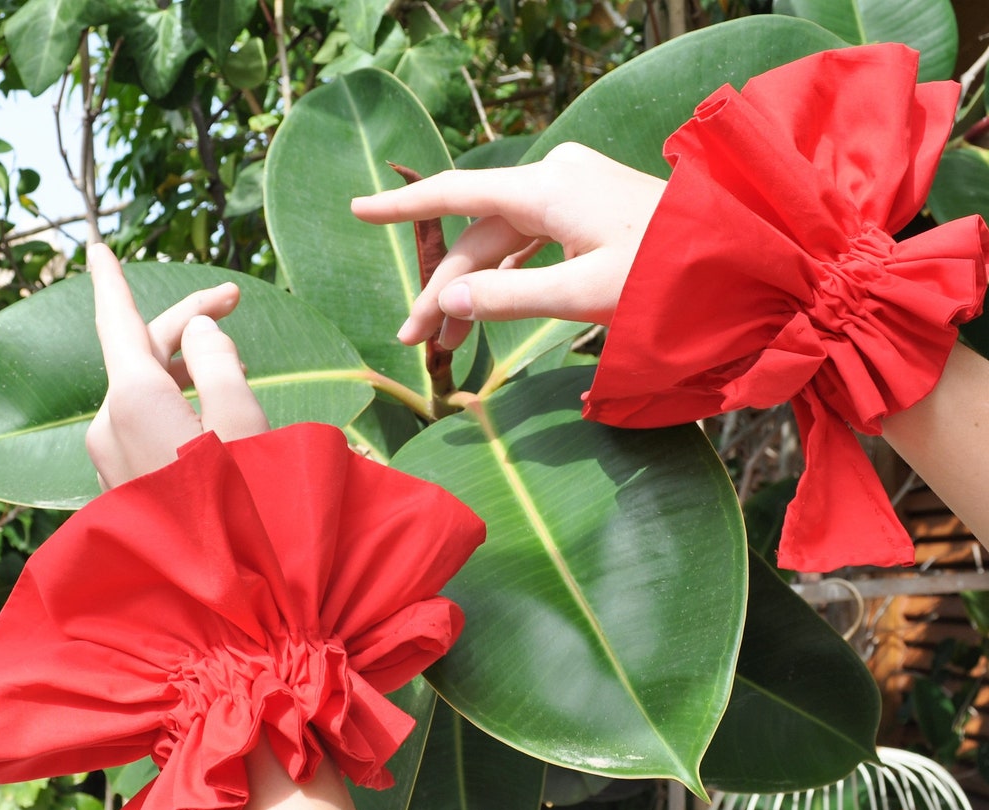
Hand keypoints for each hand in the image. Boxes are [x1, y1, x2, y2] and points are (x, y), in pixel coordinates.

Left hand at [86, 243, 269, 488]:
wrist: (220, 602)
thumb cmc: (243, 508)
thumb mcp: (245, 421)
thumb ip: (221, 363)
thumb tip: (199, 331)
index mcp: (134, 400)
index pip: (118, 322)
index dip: (112, 280)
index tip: (97, 246)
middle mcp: (109, 425)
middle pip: (141, 354)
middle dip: (186, 324)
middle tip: (235, 304)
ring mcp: (111, 460)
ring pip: (146, 391)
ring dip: (187, 366)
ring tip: (238, 365)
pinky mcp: (125, 486)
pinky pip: (146, 427)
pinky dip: (178, 404)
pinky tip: (215, 412)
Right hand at [350, 142, 665, 348]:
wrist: (741, 262)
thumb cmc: (668, 276)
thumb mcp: (583, 294)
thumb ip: (508, 298)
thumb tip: (445, 301)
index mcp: (548, 187)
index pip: (456, 193)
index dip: (403, 207)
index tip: (358, 212)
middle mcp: (555, 178)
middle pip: (478, 234)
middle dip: (445, 288)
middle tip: (418, 342)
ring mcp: (573, 191)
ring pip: (502, 242)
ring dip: (474, 288)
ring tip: (449, 343)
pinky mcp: (588, 210)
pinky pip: (530, 241)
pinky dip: (507, 276)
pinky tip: (488, 306)